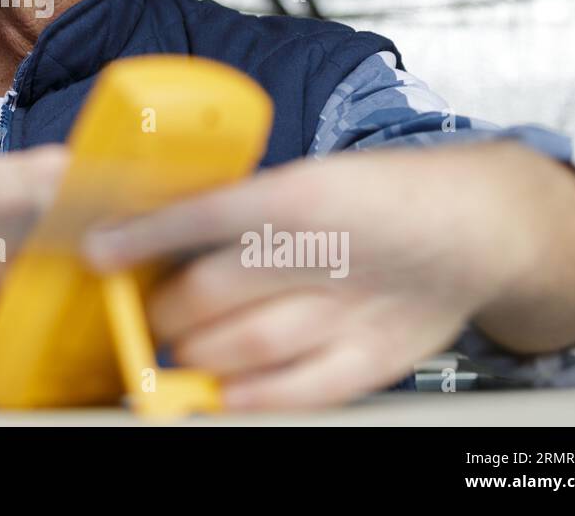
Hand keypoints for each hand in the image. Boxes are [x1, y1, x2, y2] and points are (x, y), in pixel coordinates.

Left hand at [81, 141, 574, 409]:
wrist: (478, 227)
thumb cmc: (381, 198)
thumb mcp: (310, 178)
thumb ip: (243, 207)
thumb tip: (162, 227)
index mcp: (301, 195)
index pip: (199, 217)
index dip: (139, 238)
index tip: (96, 251)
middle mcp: (323, 253)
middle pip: (212, 291)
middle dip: (163, 307)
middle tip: (148, 307)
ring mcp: (350, 312)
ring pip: (244, 345)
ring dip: (196, 351)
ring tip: (183, 342)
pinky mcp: (374, 358)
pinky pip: (298, 391)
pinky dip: (249, 396)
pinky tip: (222, 390)